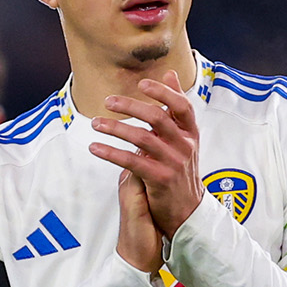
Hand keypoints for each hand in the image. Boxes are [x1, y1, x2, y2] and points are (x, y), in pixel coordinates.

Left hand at [89, 77, 202, 272]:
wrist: (187, 211)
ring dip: (116, 128)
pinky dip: (111, 153)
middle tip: (109, 101)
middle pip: (158, 118)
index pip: (182, 106)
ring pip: (143, 138)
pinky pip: (132, 162)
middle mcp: (185, 146)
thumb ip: (175, 108)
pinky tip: (95, 148)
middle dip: (131, 106)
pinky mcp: (160, 180)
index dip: (163, 93)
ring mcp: (173, 163)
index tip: (142, 84)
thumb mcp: (184, 137)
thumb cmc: (181, 170)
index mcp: (190, 133)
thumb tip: (170, 75)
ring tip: (96, 124)